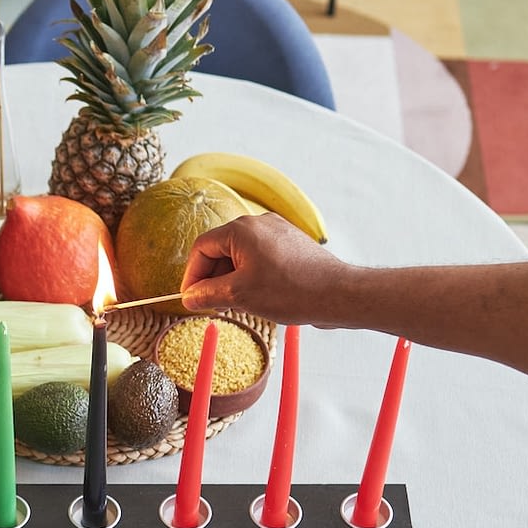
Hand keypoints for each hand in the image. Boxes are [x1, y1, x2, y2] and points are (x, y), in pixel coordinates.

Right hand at [180, 214, 352, 324]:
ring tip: (234, 303)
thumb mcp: (240, 295)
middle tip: (210, 303)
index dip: (192, 274)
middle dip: (212, 277)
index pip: (202, 247)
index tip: (191, 296)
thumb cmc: (292, 290)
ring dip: (231, 277)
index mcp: (241, 230)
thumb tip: (190, 297)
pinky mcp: (290, 244)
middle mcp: (258, 224)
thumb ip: (208, 294)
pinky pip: (260, 256)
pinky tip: (256, 295)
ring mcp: (277, 232)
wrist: (337, 293)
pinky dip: (251, 274)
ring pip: (241, 254)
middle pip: (221, 248)